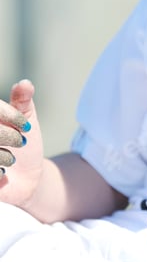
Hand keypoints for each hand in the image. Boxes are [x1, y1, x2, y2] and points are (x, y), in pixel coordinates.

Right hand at [0, 80, 44, 205]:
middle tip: (21, 143)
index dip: (11, 115)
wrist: (28, 178)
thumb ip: (23, 101)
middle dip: (9, 137)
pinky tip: (3, 175)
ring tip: (10, 160)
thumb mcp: (26, 119)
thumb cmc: (25, 143)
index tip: (27, 127)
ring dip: (3, 156)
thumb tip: (25, 83)